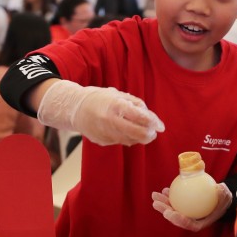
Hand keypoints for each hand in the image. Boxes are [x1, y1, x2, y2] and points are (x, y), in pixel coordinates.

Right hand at [37, 79, 164, 145]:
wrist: (75, 108)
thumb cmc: (100, 99)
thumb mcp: (118, 95)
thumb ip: (136, 105)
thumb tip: (153, 119)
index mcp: (116, 106)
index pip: (141, 117)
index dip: (154, 123)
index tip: (161, 127)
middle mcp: (111, 121)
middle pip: (139, 134)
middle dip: (150, 134)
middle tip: (153, 132)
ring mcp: (106, 133)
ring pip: (131, 140)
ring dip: (139, 137)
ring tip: (138, 128)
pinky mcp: (103, 141)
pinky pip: (121, 141)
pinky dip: (126, 137)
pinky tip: (122, 129)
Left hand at [151, 184, 231, 231]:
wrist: (220, 197)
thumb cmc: (223, 198)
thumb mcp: (226, 195)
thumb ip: (223, 193)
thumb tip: (218, 188)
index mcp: (202, 222)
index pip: (190, 224)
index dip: (179, 220)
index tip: (171, 213)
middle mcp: (192, 219)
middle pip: (177, 218)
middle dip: (165, 212)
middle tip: (157, 204)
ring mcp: (187, 213)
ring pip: (173, 210)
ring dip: (163, 204)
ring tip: (155, 195)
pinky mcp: (184, 206)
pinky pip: (176, 202)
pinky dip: (169, 197)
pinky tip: (165, 190)